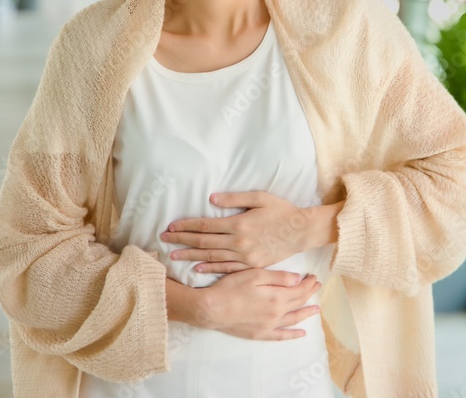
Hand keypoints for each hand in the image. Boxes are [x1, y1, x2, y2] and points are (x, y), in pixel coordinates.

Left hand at [160, 191, 313, 273]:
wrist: (301, 231)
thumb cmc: (281, 210)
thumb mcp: (260, 198)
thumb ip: (234, 199)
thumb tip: (211, 200)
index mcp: (239, 224)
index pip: (205, 226)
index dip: (186, 226)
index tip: (171, 227)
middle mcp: (239, 242)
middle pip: (203, 242)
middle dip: (181, 241)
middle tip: (164, 240)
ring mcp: (244, 256)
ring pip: (211, 257)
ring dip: (190, 256)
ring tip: (174, 255)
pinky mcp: (251, 265)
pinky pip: (226, 268)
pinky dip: (210, 268)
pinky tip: (197, 268)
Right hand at [180, 269, 322, 340]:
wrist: (211, 309)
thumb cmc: (231, 288)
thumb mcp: (255, 274)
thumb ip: (279, 277)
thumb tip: (299, 279)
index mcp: (277, 297)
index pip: (299, 290)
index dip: (308, 283)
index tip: (313, 277)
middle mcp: (276, 314)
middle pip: (298, 303)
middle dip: (309, 293)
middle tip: (316, 286)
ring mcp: (269, 326)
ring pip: (294, 319)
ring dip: (306, 313)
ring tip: (316, 308)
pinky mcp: (260, 334)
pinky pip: (281, 336)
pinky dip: (292, 334)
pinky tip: (301, 333)